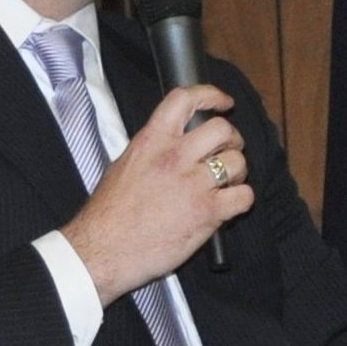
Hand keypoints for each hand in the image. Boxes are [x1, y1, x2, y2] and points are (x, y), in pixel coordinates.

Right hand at [60, 84, 253, 300]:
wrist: (102, 250)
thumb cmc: (109, 215)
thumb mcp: (124, 165)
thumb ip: (152, 149)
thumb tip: (174, 144)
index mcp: (151, 141)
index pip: (185, 100)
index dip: (211, 95)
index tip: (223, 102)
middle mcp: (174, 158)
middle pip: (222, 129)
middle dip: (232, 139)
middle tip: (227, 151)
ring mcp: (193, 185)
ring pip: (238, 162)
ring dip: (238, 172)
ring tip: (226, 183)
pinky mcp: (207, 213)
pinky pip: (243, 196)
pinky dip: (242, 199)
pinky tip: (229, 205)